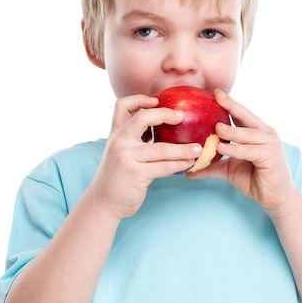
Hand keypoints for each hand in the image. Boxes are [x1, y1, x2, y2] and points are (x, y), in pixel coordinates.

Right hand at [88, 94, 201, 220]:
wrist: (102, 203)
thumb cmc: (116, 178)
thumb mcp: (118, 153)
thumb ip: (134, 141)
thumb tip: (163, 133)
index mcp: (115, 134)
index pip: (122, 105)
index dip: (140, 99)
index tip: (156, 100)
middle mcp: (119, 142)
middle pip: (143, 118)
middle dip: (166, 114)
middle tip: (183, 116)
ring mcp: (127, 157)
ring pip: (161, 148)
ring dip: (183, 149)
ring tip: (198, 148)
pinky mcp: (136, 174)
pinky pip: (164, 166)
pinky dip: (179, 165)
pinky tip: (189, 164)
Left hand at [189, 89, 295, 214]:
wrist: (275, 197)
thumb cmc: (255, 179)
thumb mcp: (229, 170)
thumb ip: (211, 166)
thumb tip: (188, 169)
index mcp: (256, 132)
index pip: (241, 114)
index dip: (229, 103)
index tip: (215, 93)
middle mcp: (265, 133)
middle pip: (246, 116)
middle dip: (231, 106)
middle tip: (216, 96)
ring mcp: (270, 144)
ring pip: (248, 134)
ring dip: (232, 131)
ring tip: (216, 128)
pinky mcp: (271, 157)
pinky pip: (249, 151)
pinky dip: (236, 150)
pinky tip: (222, 148)